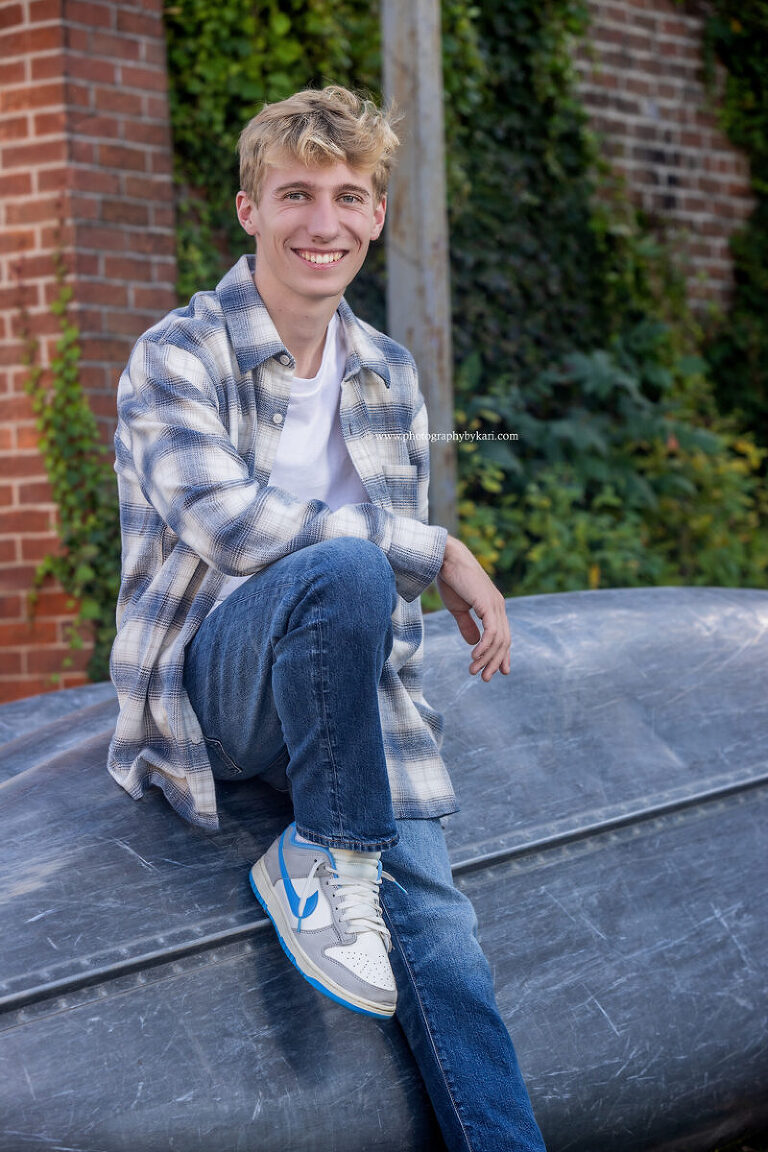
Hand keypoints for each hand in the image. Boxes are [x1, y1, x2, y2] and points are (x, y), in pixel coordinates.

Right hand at [436, 535, 510, 680]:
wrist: (446, 559)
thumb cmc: (450, 579)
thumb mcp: (458, 608)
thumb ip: (467, 625)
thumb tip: (474, 643)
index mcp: (493, 607)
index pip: (502, 635)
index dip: (502, 654)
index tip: (500, 671)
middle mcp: (498, 606)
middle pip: (504, 641)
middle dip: (495, 662)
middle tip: (486, 678)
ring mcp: (496, 605)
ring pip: (499, 640)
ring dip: (487, 658)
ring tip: (475, 671)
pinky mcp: (488, 605)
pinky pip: (492, 632)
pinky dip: (485, 647)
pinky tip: (475, 657)